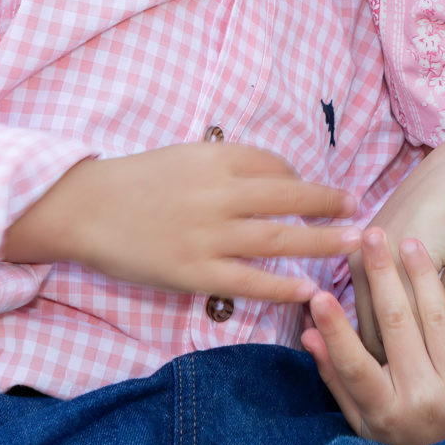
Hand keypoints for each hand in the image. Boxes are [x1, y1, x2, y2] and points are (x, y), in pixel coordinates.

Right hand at [2, 143, 356, 303]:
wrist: (84, 208)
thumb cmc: (134, 181)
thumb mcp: (184, 155)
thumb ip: (226, 165)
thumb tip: (275, 180)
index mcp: (215, 158)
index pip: (274, 166)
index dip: (300, 180)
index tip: (320, 193)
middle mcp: (218, 193)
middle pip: (289, 198)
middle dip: (330, 204)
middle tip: (361, 210)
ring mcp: (208, 235)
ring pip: (279, 239)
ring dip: (322, 241)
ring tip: (354, 244)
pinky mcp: (194, 271)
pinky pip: (249, 281)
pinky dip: (282, 285)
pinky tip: (310, 289)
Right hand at [304, 228, 444, 444]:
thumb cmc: (411, 441)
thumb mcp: (368, 422)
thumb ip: (337, 378)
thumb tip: (306, 333)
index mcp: (385, 412)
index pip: (354, 365)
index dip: (335, 329)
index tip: (318, 292)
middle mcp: (421, 402)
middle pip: (396, 328)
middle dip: (381, 276)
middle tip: (371, 235)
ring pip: (436, 321)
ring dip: (420, 275)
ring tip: (408, 241)